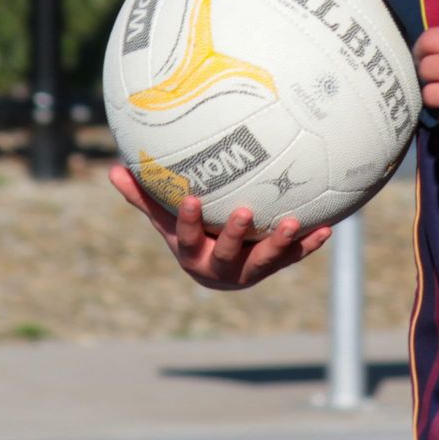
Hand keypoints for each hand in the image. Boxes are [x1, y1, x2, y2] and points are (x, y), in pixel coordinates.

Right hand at [108, 163, 331, 290]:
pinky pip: (293, 258)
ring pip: (265, 262)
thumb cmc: (190, 236)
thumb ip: (143, 198)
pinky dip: (308, 245)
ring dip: (281, 243)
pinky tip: (326, 228)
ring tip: (295, 222)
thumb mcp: (165, 221)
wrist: (217, 271)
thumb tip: (111, 168)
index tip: (192, 199)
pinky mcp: (274, 267)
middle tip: (248, 212)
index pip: (188, 237)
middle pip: (228, 255)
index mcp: (192, 253)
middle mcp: (220, 267)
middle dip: (237, 236)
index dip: (189, 221)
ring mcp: (249, 270)